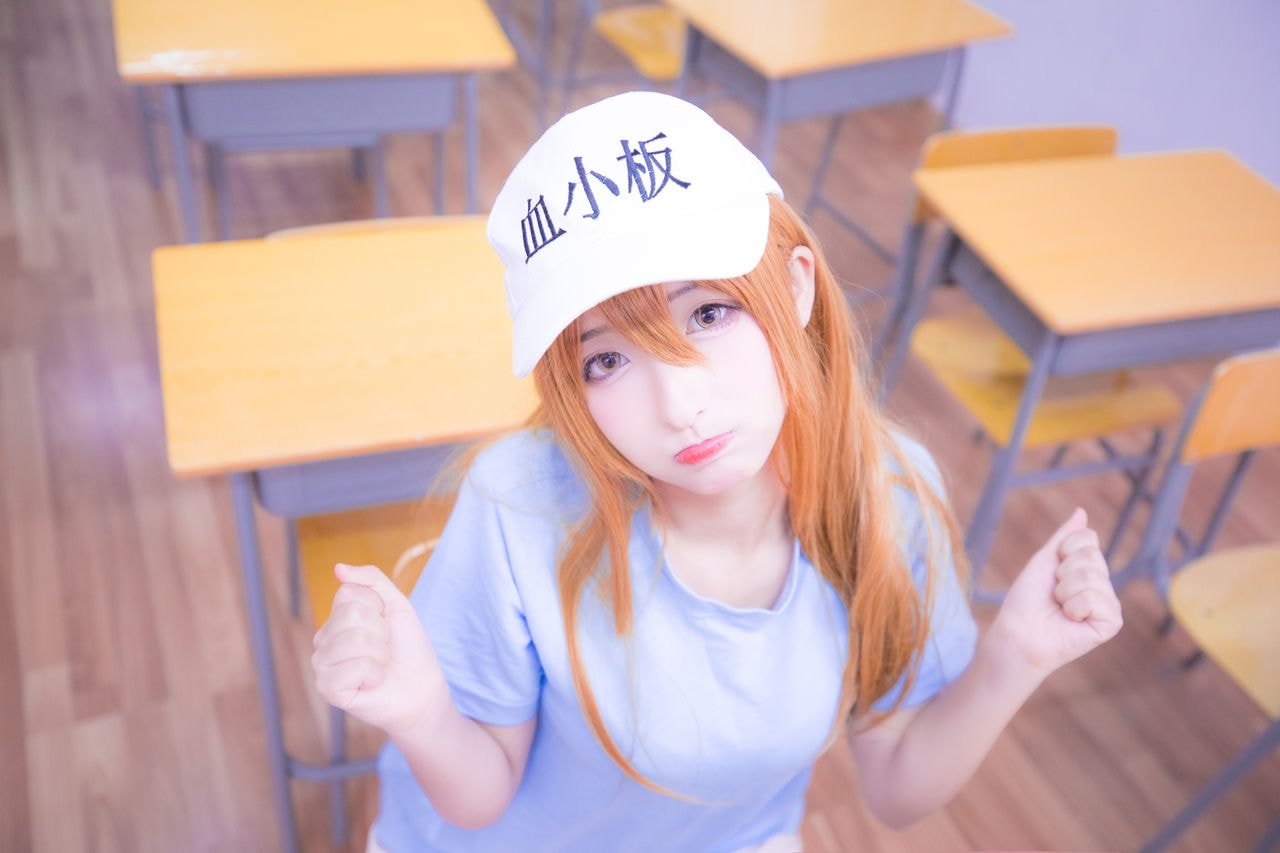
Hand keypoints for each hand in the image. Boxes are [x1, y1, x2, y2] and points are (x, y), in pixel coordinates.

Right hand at [311, 563, 449, 736]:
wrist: (421, 687)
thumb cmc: (407, 647)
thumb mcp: (396, 605)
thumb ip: (371, 580)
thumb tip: (338, 568)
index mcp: (336, 618)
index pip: (348, 592)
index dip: (378, 607)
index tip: (386, 625)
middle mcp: (322, 640)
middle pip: (351, 615)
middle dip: (381, 631)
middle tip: (385, 648)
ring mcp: (322, 665)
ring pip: (354, 640)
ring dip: (380, 653)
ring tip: (380, 665)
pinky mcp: (327, 688)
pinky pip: (356, 666)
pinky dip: (375, 673)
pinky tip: (372, 682)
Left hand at [991, 508, 1123, 675]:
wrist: (1019, 632)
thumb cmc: (1028, 598)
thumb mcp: (1045, 560)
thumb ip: (1065, 537)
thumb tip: (1081, 511)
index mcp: (1088, 569)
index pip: (1088, 539)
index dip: (1063, 550)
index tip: (1051, 570)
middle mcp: (1102, 585)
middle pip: (1091, 556)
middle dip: (1062, 573)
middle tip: (1054, 594)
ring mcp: (1109, 604)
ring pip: (1091, 576)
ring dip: (1065, 591)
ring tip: (1060, 607)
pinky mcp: (1111, 623)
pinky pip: (1095, 598)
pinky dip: (1074, 607)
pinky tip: (1070, 620)